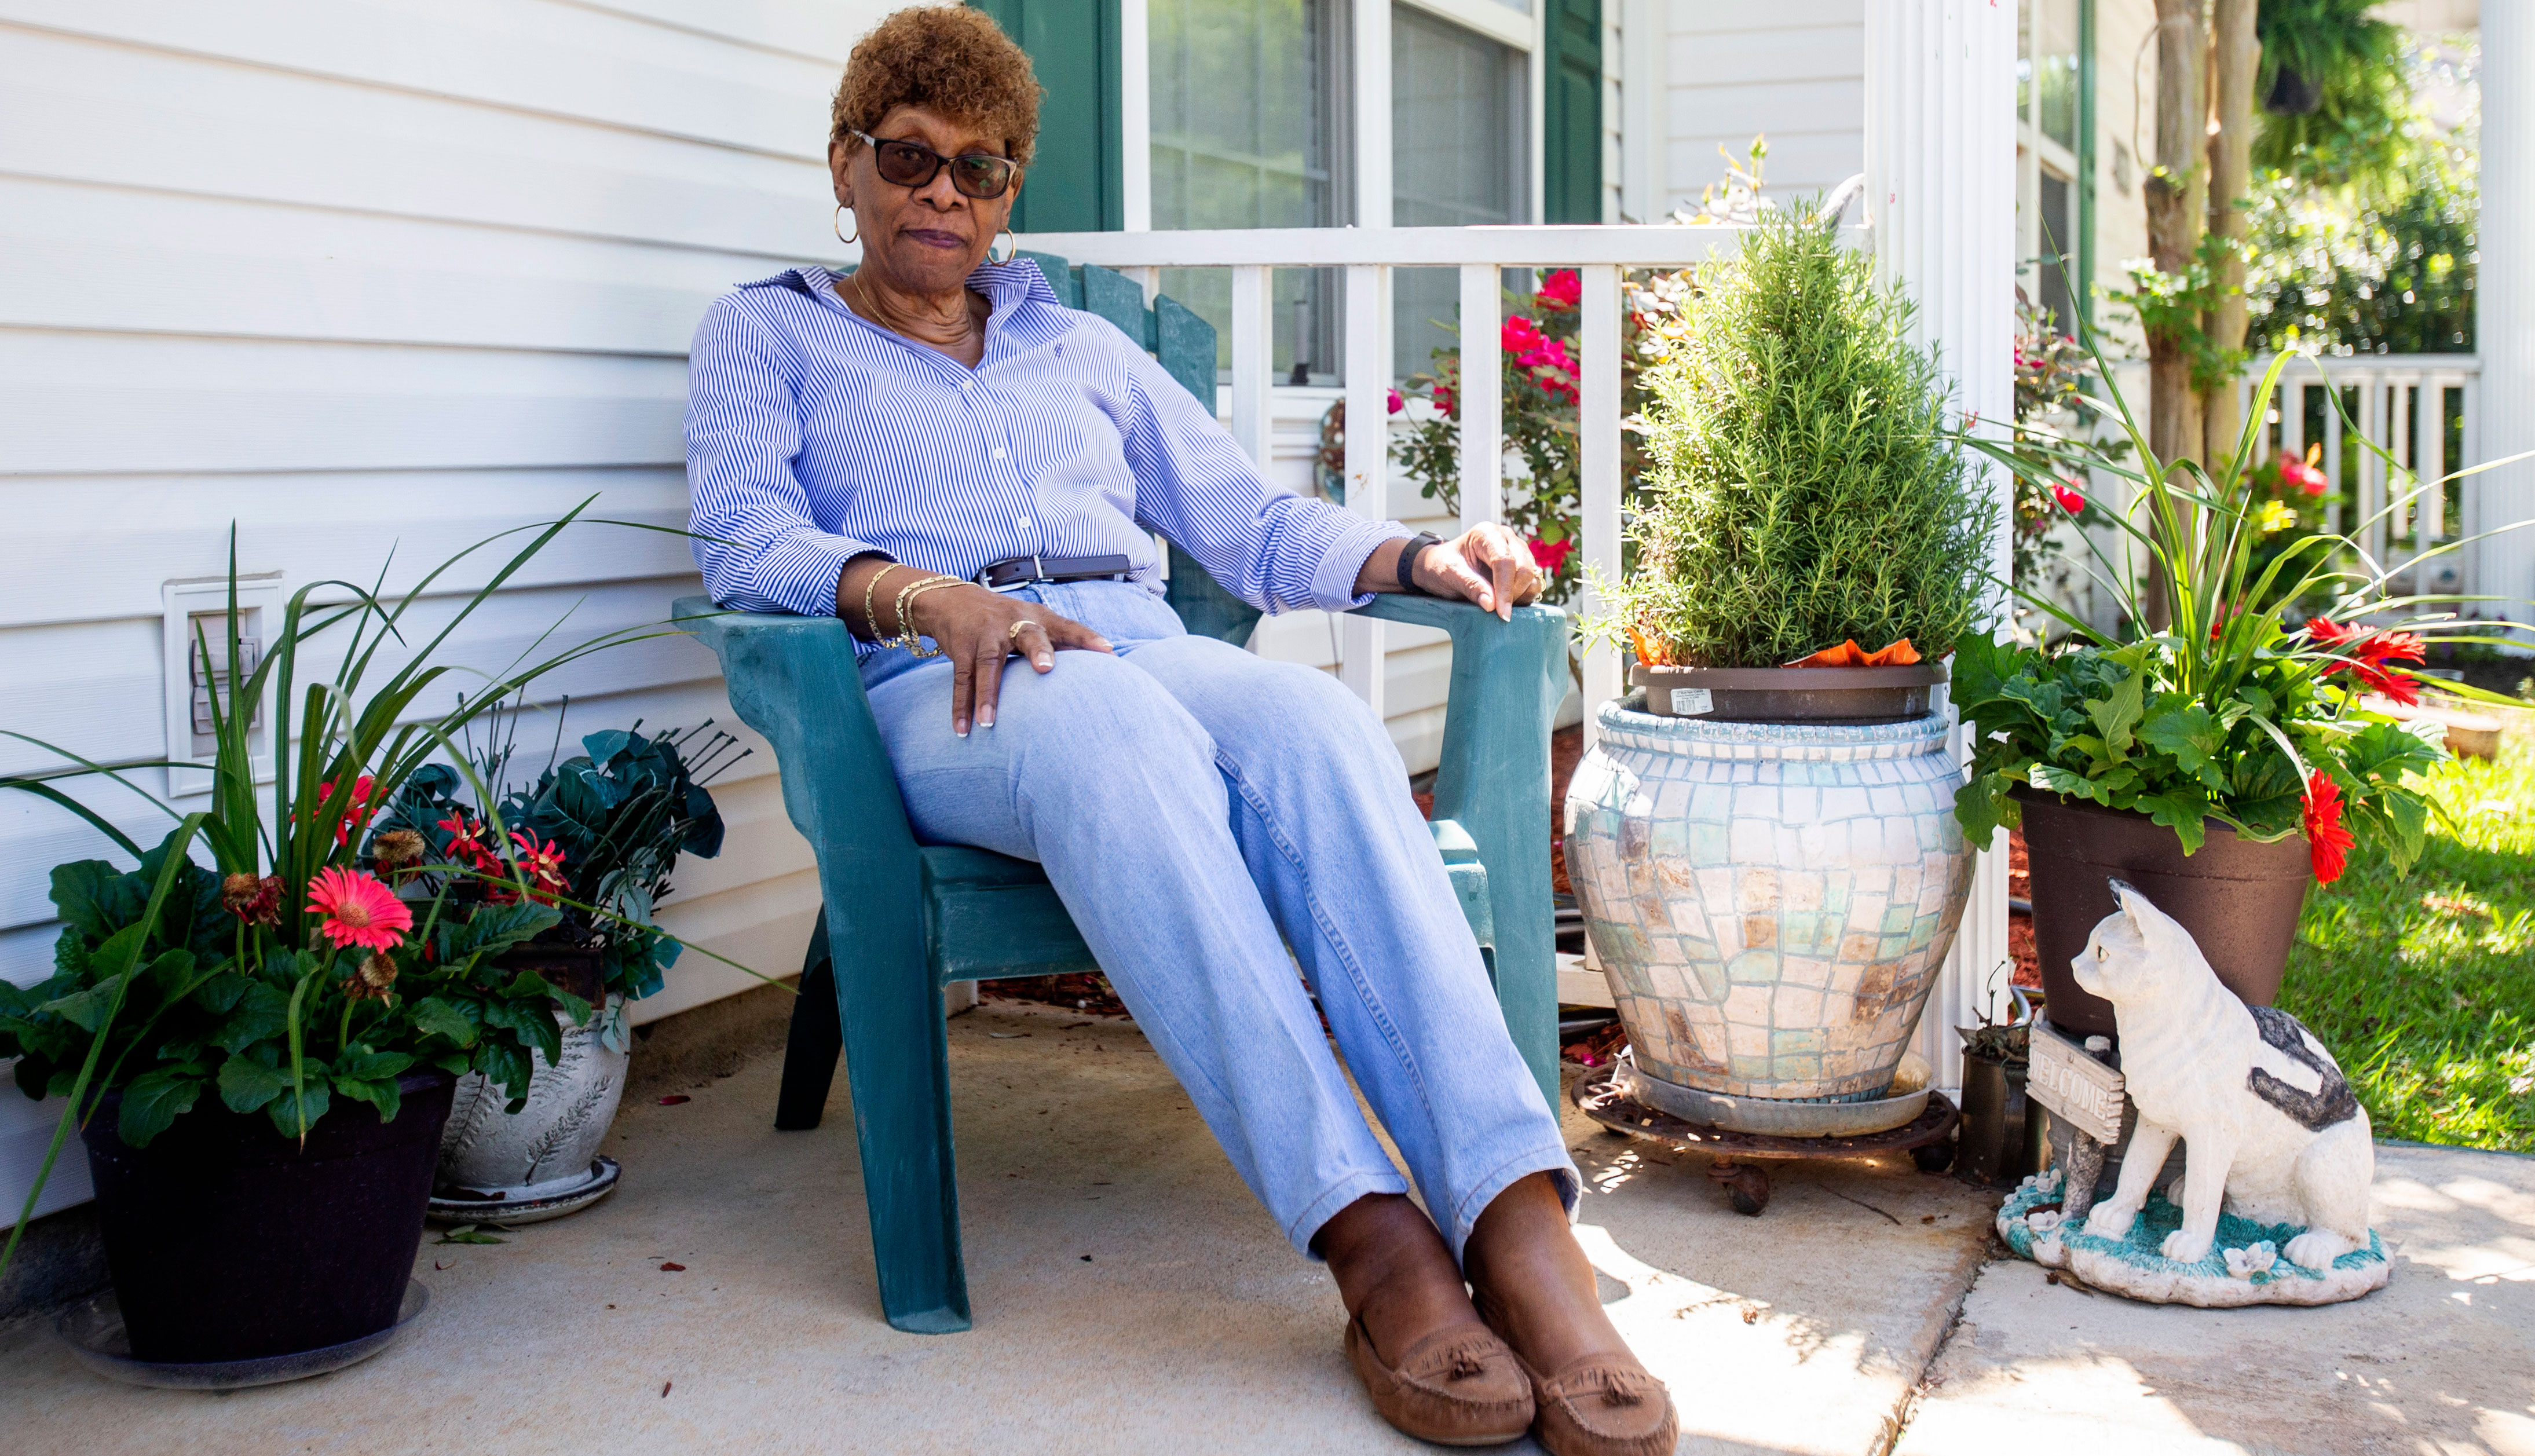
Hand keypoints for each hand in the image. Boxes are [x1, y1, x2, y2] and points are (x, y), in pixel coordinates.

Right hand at [906, 582, 1112, 735]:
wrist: (952, 599)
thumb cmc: (1006, 619)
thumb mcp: (1035, 622)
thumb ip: (1062, 643)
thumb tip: (1101, 666)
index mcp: (1039, 618)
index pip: (1068, 627)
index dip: (1087, 637)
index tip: (1107, 651)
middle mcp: (1014, 622)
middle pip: (1029, 635)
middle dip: (1039, 650)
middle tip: (1045, 669)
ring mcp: (986, 634)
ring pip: (988, 663)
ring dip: (988, 694)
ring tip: (988, 723)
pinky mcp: (962, 646)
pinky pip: (962, 678)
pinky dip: (961, 705)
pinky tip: (963, 728)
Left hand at [1371, 524, 1543, 620]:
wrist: (1440, 566)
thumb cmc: (1441, 566)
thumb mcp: (1449, 575)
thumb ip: (1470, 586)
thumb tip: (1491, 605)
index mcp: (1486, 533)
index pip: (1504, 561)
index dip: (1505, 589)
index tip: (1501, 613)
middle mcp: (1506, 538)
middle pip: (1523, 568)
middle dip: (1512, 593)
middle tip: (1496, 611)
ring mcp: (1517, 550)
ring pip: (1532, 576)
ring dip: (1520, 595)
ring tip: (1498, 605)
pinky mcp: (1523, 565)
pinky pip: (1534, 583)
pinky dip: (1524, 596)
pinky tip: (1506, 602)